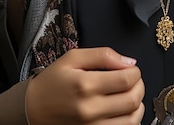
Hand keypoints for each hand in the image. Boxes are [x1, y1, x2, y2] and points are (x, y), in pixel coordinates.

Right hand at [25, 47, 144, 124]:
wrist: (33, 109)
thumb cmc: (53, 82)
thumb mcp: (73, 58)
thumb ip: (103, 55)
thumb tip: (129, 61)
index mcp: (85, 85)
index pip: (126, 79)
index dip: (135, 72)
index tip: (131, 68)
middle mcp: (90, 109)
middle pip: (132, 100)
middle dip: (139, 86)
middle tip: (134, 79)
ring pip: (132, 120)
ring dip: (138, 105)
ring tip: (130, 94)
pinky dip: (130, 120)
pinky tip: (123, 110)